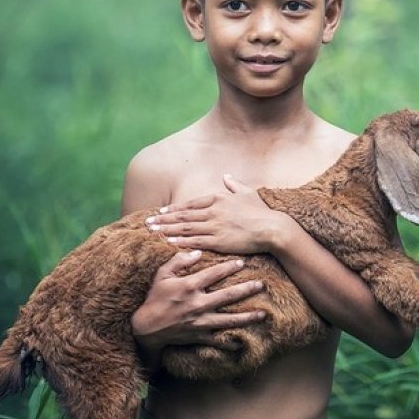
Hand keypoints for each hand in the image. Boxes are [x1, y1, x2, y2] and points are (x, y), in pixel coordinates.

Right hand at [131, 249, 265, 362]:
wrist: (146, 328)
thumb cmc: (154, 298)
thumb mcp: (162, 275)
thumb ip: (178, 261)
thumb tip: (197, 252)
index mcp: (189, 287)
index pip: (214, 274)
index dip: (229, 267)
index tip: (242, 262)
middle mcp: (198, 304)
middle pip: (228, 296)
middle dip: (247, 290)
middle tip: (262, 285)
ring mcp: (200, 322)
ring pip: (229, 320)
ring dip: (247, 317)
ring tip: (263, 314)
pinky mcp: (199, 336)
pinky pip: (218, 340)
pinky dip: (230, 342)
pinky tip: (243, 342)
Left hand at [144, 175, 291, 255]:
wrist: (272, 228)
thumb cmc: (261, 211)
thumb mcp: (247, 193)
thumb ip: (234, 184)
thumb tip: (226, 176)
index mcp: (218, 198)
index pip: (190, 204)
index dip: (173, 208)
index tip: (160, 211)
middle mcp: (213, 211)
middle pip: (182, 215)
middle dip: (163, 219)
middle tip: (146, 223)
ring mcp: (214, 226)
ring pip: (184, 228)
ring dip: (166, 230)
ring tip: (151, 232)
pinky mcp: (218, 241)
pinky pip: (195, 241)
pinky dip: (180, 241)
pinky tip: (168, 242)